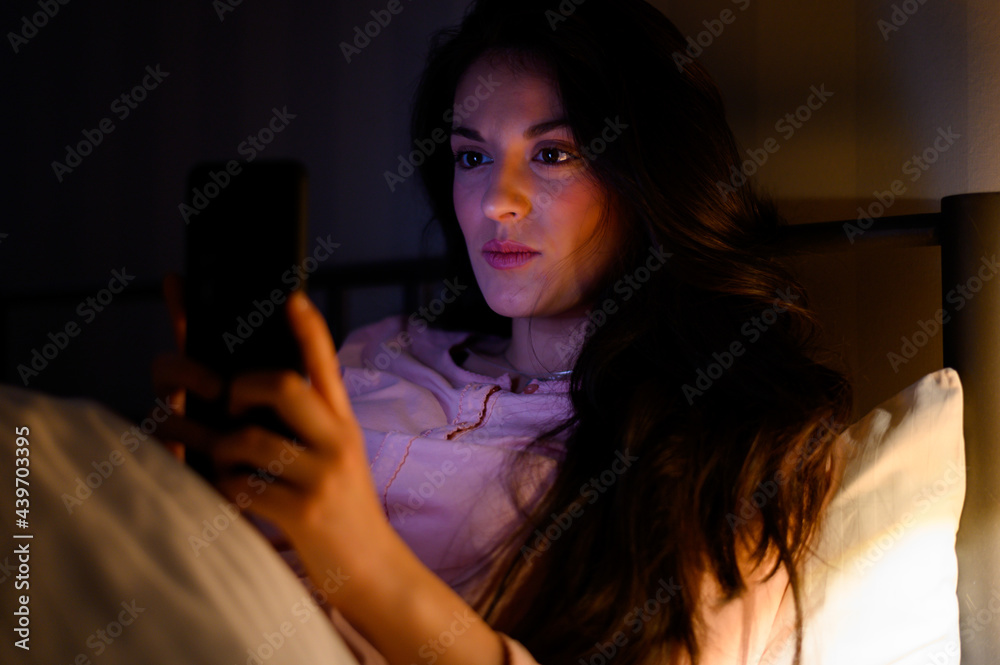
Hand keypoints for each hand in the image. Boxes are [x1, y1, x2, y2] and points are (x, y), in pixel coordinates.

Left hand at [153, 289, 507, 664]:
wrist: (373, 568)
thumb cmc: (339, 507)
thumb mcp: (334, 456)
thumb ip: (304, 424)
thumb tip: (246, 390)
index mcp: (341, 421)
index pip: (325, 363)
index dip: (307, 328)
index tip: (290, 297)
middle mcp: (337, 440)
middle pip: (283, 386)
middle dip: (239, 386)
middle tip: (224, 397)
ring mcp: (323, 476)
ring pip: (249, 439)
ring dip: (218, 448)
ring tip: (214, 458)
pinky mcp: (307, 513)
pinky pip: (241, 486)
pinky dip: (222, 488)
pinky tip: (228, 496)